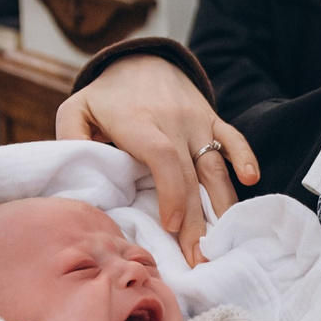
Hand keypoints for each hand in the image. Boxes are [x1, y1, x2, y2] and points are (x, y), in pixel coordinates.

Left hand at [57, 54, 259, 265]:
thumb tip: (75, 173)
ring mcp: (196, 121)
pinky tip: (250, 180)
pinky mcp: (211, 119)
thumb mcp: (77, 109)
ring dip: (221, 205)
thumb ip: (69, 137)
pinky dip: (243, 158)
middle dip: (196, 221)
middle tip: (199, 261)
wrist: (141, 58)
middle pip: (190, 175)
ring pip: (214, 166)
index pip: (162, 157)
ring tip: (224, 243)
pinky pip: (232, 138)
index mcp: (139, 123)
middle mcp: (173, 122)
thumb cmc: (105, 97)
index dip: (170, 192)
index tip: (171, 225)